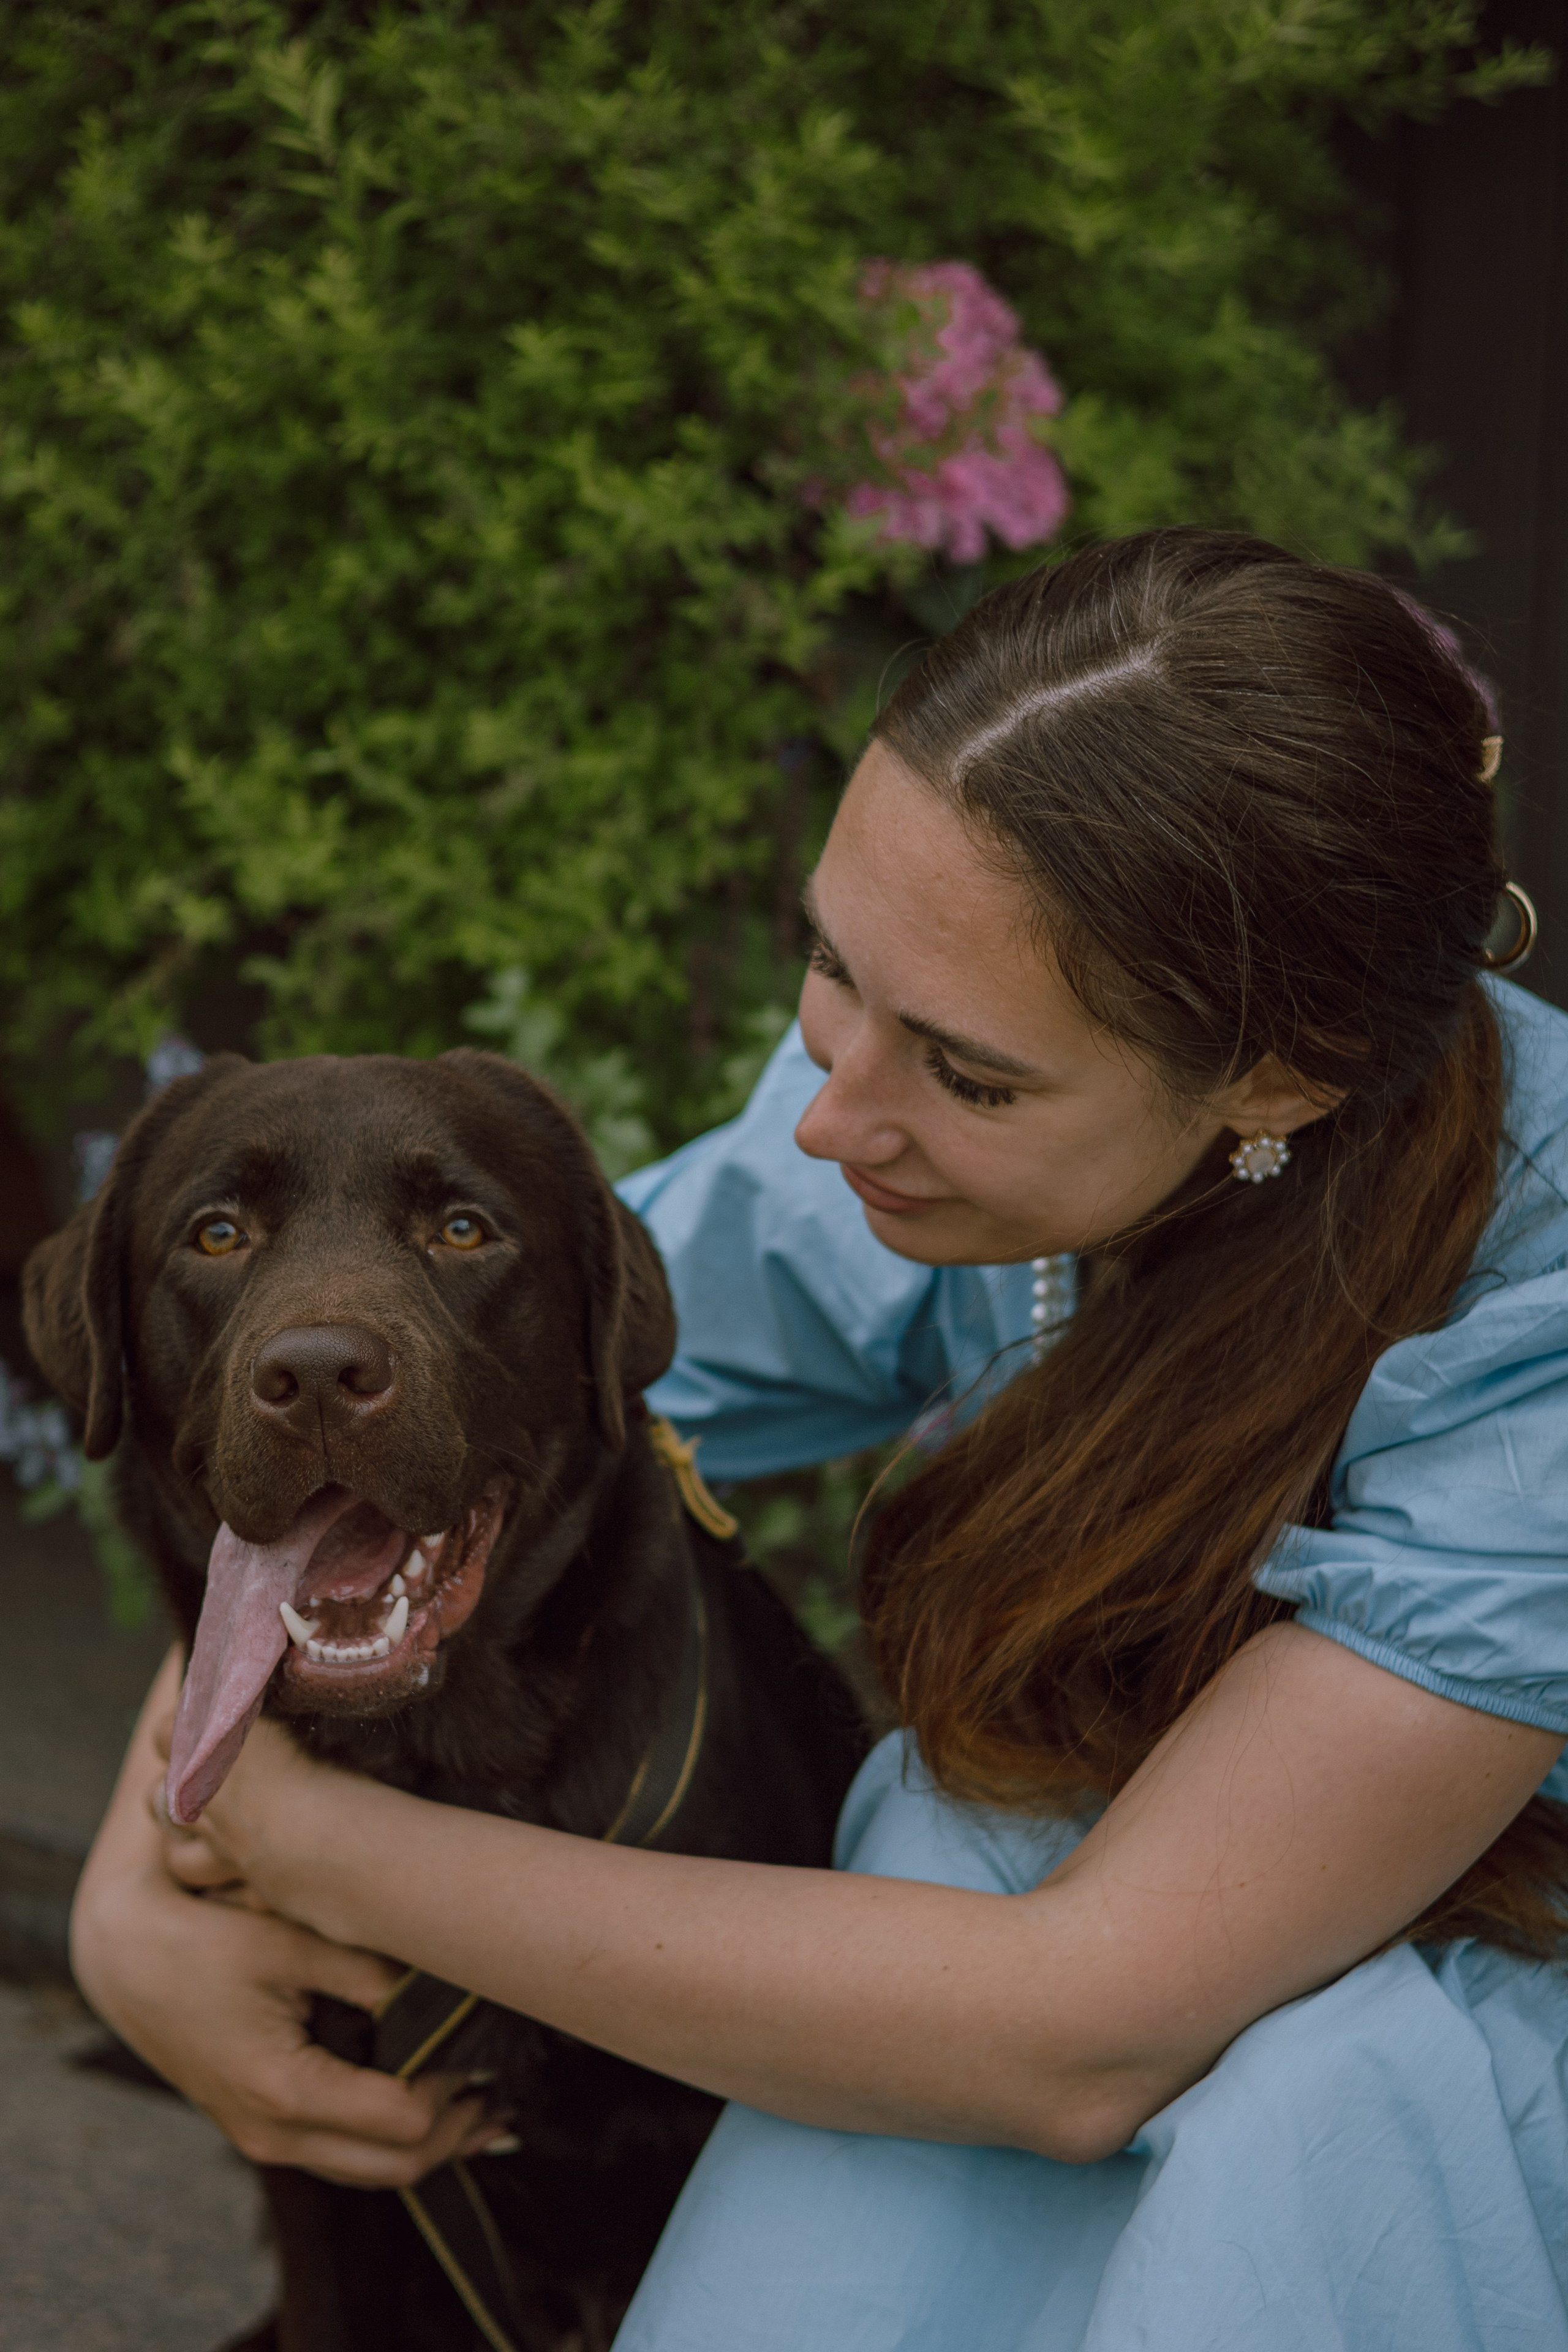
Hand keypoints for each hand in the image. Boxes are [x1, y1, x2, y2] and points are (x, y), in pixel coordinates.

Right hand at [76, 1652, 506, 2186]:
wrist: (129, 1960)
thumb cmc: (208, 1937)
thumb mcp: (291, 1937)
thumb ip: (368, 1967)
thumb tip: (445, 1982)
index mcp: (285, 2089)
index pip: (403, 2120)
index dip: (458, 2089)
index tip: (491, 2048)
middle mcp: (274, 2134)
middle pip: (396, 2168)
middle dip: (458, 2134)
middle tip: (506, 2087)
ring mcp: (265, 2140)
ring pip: (372, 2174)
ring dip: (431, 2145)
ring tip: (486, 2100)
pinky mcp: (262, 2129)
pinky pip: (342, 2156)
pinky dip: (391, 2141)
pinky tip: (429, 2102)